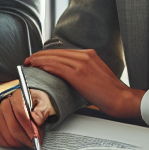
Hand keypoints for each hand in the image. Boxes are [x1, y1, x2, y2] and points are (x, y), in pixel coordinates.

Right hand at [0, 88, 55, 149]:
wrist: (32, 106)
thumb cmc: (38, 105)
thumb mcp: (45, 105)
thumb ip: (42, 111)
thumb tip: (36, 119)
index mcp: (18, 95)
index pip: (19, 111)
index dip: (27, 126)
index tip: (35, 135)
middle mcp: (5, 103)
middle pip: (11, 123)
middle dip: (23, 136)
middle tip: (32, 143)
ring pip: (2, 130)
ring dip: (15, 141)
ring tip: (25, 144)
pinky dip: (6, 142)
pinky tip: (15, 144)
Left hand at [24, 49, 143, 119]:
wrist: (120, 98)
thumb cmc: (108, 91)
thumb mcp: (95, 73)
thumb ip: (81, 70)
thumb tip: (65, 74)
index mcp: (89, 54)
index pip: (62, 51)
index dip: (47, 54)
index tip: (38, 58)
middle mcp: (85, 55)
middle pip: (56, 52)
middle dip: (39, 56)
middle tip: (28, 60)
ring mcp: (82, 64)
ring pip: (54, 58)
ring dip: (38, 60)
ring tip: (29, 64)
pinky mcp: (78, 74)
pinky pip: (57, 67)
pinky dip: (45, 67)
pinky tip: (38, 68)